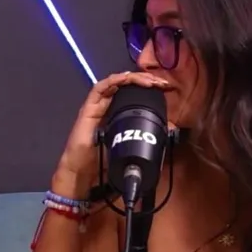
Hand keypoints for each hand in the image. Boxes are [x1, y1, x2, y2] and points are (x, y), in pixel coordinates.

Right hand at [54, 71, 171, 191]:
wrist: (83, 172)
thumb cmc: (103, 162)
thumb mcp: (131, 146)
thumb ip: (147, 135)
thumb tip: (169, 130)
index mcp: (119, 114)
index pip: (135, 93)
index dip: (150, 88)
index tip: (165, 88)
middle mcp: (108, 107)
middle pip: (127, 86)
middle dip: (145, 80)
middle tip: (160, 82)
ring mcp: (98, 106)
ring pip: (115, 83)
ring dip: (132, 78)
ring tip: (148, 80)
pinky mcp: (88, 108)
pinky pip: (99, 88)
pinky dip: (113, 81)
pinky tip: (126, 79)